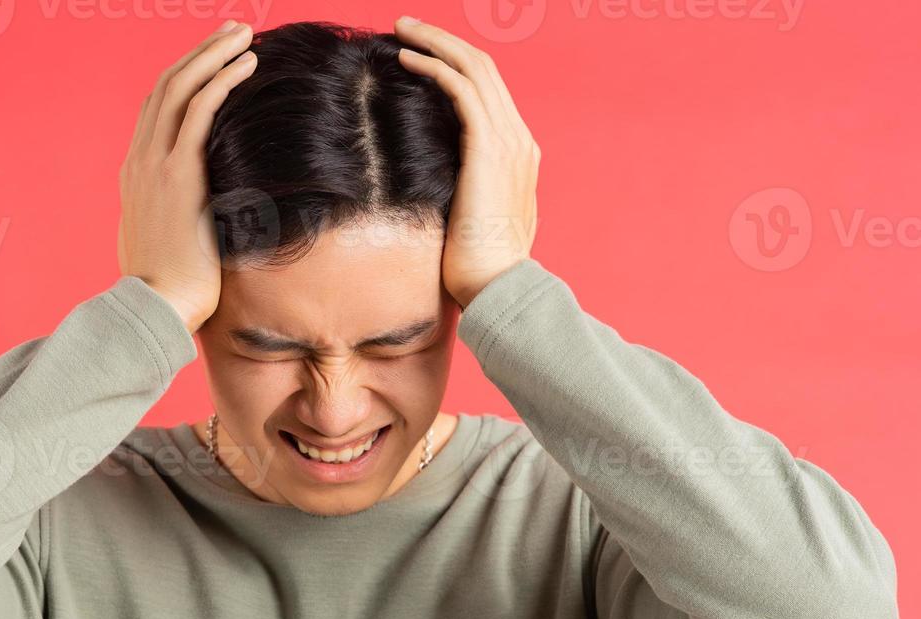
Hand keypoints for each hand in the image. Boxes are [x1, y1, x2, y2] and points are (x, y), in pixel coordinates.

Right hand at [117, 21, 257, 333]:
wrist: (154, 310)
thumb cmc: (169, 291)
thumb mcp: (169, 246)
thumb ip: (180, 220)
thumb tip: (205, 219)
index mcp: (136, 174)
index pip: (158, 109)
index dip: (186, 77)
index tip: (213, 60)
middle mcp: (139, 161)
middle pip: (166, 87)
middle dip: (200, 53)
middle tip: (231, 32)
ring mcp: (154, 165)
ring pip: (181, 88)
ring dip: (213, 54)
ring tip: (243, 34)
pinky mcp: (178, 175)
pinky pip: (199, 111)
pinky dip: (222, 80)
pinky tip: (246, 64)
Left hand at [394, 16, 539, 308]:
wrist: (498, 288)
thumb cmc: (478, 269)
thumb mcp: (473, 223)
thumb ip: (466, 197)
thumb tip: (441, 193)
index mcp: (518, 156)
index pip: (488, 94)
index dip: (455, 68)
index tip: (420, 57)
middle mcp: (519, 140)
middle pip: (484, 70)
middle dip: (444, 42)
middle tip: (407, 28)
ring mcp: (508, 142)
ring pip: (474, 68)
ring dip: (436, 43)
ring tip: (401, 31)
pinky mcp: (490, 148)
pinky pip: (462, 89)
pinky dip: (434, 67)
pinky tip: (406, 59)